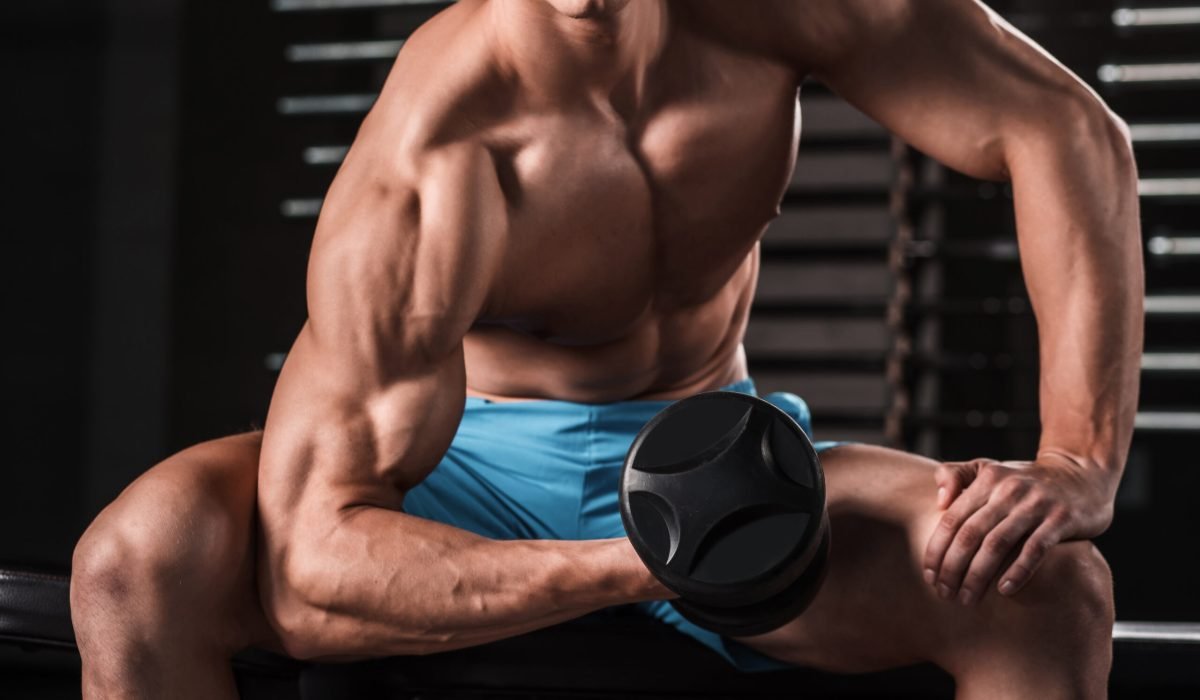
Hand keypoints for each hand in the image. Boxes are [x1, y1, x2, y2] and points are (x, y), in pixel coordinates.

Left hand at [922, 452, 1115, 605]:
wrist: (1082, 474)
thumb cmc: (1026, 480)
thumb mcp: (990, 468)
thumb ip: (956, 475)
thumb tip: (939, 500)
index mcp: (987, 480)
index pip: (952, 518)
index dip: (936, 549)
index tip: (928, 575)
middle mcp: (1008, 490)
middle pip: (970, 534)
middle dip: (952, 568)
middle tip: (944, 593)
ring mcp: (1036, 504)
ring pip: (997, 544)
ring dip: (978, 575)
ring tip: (967, 598)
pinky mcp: (1062, 519)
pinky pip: (1035, 549)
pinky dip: (1017, 571)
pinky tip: (1003, 591)